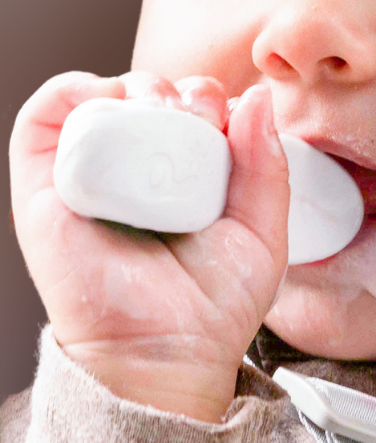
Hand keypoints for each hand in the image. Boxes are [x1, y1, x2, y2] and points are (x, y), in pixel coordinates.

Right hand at [9, 71, 288, 420]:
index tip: (230, 122)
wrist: (166, 356)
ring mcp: (88, 178)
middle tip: (199, 116)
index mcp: (183, 179)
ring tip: (163, 111)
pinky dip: (70, 92)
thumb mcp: (262, 230)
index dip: (211, 98)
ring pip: (103, 98)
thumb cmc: (212, 307)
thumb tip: (255, 97)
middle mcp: (134, 173)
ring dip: (136, 86)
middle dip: (180, 89)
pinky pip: (41, 120)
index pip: (191, 109)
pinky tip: (110, 100)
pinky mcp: (43, 191)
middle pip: (150, 96)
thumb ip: (267, 165)